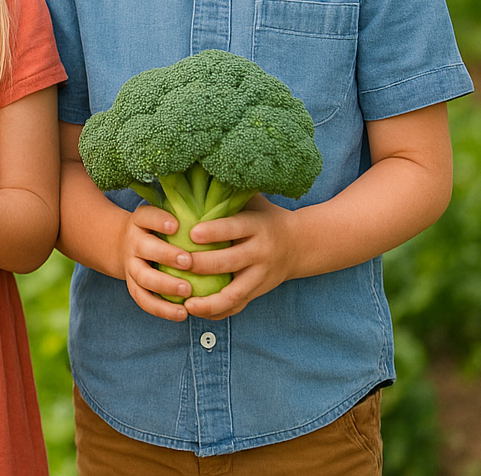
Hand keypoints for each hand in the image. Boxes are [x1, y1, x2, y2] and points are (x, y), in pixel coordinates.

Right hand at [120, 203, 197, 321]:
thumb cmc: (159, 230)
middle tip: (188, 261)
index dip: (159, 221)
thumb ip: (185, 213)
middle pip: (144, 248)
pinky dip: (162, 309)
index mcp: (141, 222)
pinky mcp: (133, 286)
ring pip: (143, 277)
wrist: (128, 246)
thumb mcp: (165, 216)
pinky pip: (144, 300)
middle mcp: (133, 242)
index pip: (147, 216)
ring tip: (187, 290)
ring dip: (165, 285)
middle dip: (166, 255)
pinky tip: (182, 313)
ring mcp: (131, 266)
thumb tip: (220, 205)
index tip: (176, 225)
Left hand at [181, 196, 299, 319]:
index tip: (191, 233)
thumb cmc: (265, 217)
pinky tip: (196, 312)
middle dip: (204, 264)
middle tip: (180, 264)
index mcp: (257, 226)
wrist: (301, 245)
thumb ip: (229, 193)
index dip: (214, 231)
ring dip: (210, 301)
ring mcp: (261, 275)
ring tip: (186, 303)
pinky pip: (238, 306)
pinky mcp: (258, 291)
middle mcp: (261, 252)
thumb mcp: (253, 201)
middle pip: (231, 262)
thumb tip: (197, 168)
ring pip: (236, 293)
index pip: (235, 228)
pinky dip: (218, 312)